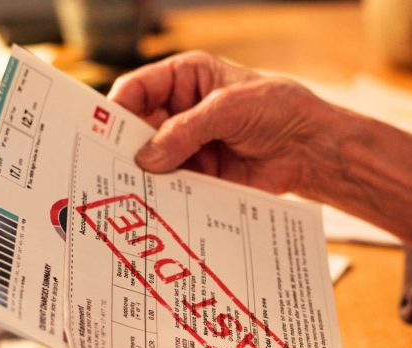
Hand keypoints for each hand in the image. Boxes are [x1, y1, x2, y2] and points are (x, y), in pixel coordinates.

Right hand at [110, 52, 339, 195]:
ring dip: (145, 176)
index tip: (100, 132)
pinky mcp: (203, 173)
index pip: (138, 89)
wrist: (311, 147)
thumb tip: (148, 157)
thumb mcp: (228, 109)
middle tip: (108, 167)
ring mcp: (191, 144)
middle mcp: (182, 110)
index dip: (117, 109)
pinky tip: (155, 205)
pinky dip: (166, 195)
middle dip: (126, 147)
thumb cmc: (277, 109)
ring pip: (155, 160)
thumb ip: (186, 131)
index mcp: (185, 78)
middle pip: (139, 128)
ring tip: (128, 192)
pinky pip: (175, 184)